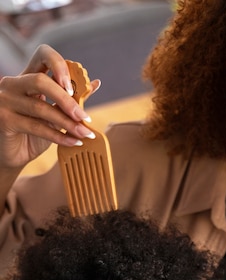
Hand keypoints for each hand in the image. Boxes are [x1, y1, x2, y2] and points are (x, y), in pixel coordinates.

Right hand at [0, 44, 99, 170]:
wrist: (13, 156)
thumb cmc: (33, 134)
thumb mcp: (55, 114)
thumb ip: (71, 99)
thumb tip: (95, 83)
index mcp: (26, 77)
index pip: (42, 55)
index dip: (59, 65)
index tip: (74, 87)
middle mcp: (13, 84)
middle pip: (41, 81)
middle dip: (67, 101)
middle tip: (84, 117)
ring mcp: (5, 101)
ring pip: (40, 108)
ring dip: (67, 123)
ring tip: (85, 134)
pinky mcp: (4, 119)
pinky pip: (36, 127)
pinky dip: (59, 136)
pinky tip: (74, 142)